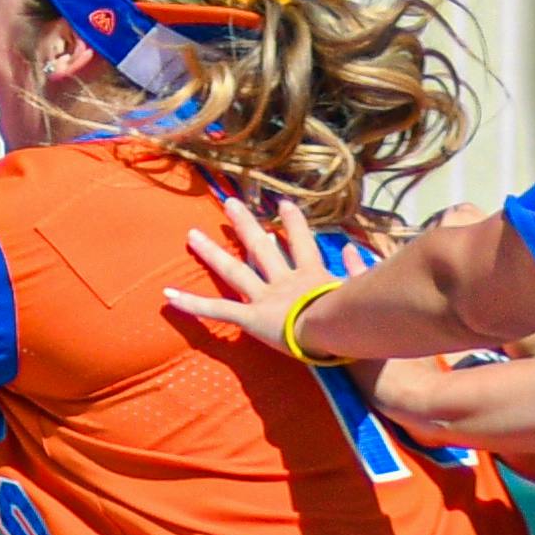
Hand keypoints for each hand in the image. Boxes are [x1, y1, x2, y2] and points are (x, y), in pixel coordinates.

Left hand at [165, 193, 342, 349]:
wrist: (343, 332)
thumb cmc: (359, 317)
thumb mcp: (365, 289)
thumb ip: (358, 268)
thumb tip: (352, 249)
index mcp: (313, 276)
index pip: (302, 244)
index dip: (293, 224)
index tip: (284, 204)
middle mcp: (285, 282)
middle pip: (261, 248)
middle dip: (245, 224)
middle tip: (230, 203)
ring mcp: (266, 298)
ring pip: (233, 271)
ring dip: (211, 252)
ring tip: (191, 234)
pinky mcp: (252, 318)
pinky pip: (218, 310)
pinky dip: (192, 303)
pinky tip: (168, 295)